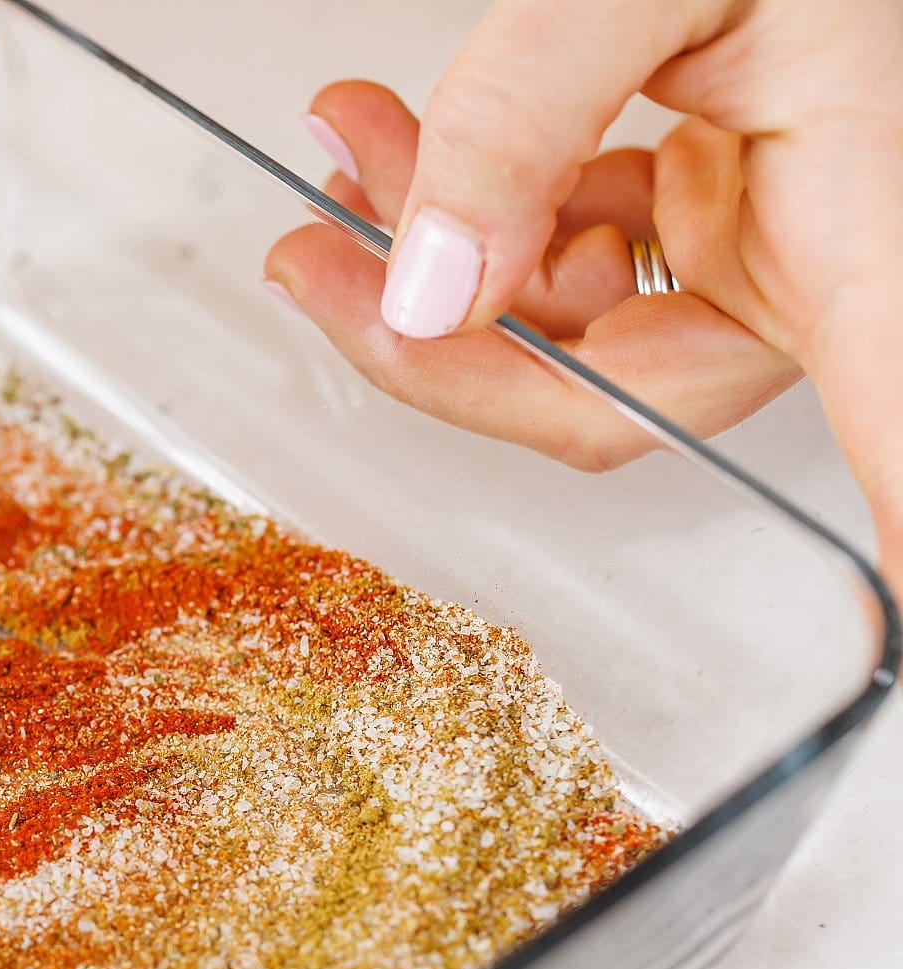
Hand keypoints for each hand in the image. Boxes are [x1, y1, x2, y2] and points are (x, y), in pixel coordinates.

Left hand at [264, 0, 902, 581]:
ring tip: (336, 157)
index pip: (894, 441)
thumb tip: (419, 282)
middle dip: (434, 335)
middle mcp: (830, 253)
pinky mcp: (741, 172)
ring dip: (437, 243)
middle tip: (304, 266)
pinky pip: (592, 227)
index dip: (894, 546)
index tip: (881, 675)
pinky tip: (406, 136)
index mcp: (874, 238)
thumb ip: (533, 114)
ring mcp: (782, 220)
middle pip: (613, 390)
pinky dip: (490, 193)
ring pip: (581, 308)